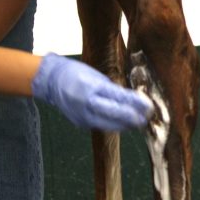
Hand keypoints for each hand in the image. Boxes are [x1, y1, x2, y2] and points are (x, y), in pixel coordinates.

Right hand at [32, 53, 153, 130]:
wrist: (52, 81)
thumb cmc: (76, 74)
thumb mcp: (97, 77)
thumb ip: (113, 90)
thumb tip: (133, 100)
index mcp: (90, 87)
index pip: (116, 98)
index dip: (133, 103)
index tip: (147, 106)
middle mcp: (85, 103)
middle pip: (112, 114)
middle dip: (131, 118)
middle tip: (145, 118)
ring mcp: (81, 115)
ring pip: (107, 124)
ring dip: (124, 124)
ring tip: (137, 122)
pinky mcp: (80, 123)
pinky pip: (100, 126)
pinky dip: (113, 124)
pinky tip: (123, 123)